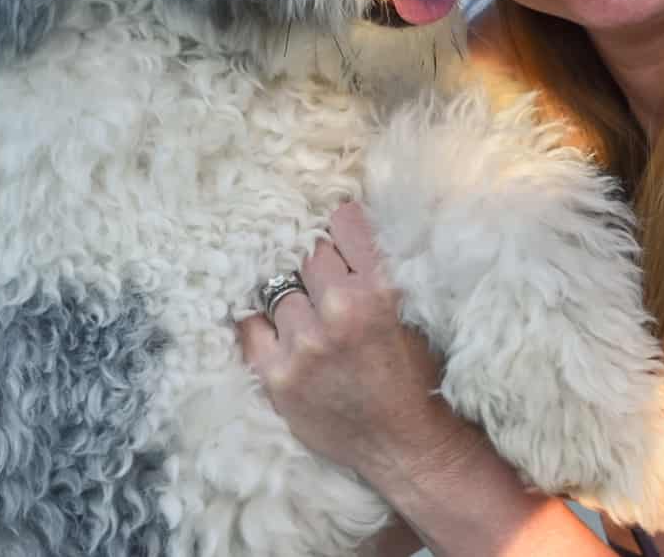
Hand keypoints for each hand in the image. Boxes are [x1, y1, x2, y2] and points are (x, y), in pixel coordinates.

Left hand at [238, 202, 475, 490]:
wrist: (404, 444)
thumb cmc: (413, 374)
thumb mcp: (409, 310)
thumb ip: (378, 268)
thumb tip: (344, 219)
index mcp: (379, 290)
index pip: (344, 222)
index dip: (342, 222)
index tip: (340, 229)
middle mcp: (339, 313)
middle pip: (308, 253)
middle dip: (319, 264)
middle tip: (328, 282)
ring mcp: (303, 346)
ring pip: (279, 288)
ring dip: (293, 296)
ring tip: (309, 313)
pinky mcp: (276, 376)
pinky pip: (250, 327)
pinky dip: (263, 323)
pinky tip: (279, 328)